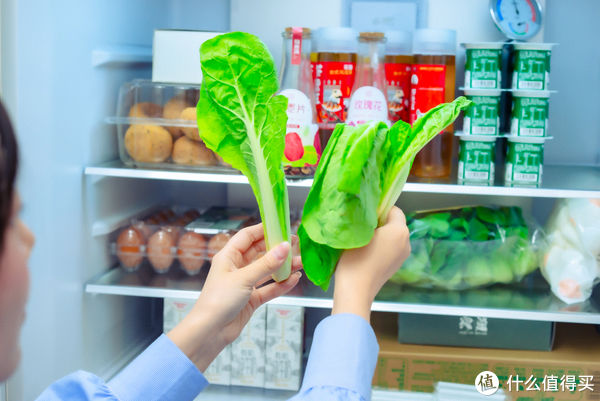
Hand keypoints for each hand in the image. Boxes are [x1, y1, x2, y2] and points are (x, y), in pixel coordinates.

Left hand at [168, 223, 302, 371]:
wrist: (209, 332)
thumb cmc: (218, 301)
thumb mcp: (244, 278)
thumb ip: (266, 263)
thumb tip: (285, 247)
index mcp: (228, 257)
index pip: (247, 236)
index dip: (263, 229)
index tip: (281, 225)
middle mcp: (236, 268)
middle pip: (259, 252)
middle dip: (277, 249)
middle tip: (296, 244)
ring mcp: (245, 283)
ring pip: (267, 271)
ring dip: (283, 267)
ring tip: (301, 262)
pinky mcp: (251, 299)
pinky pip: (269, 288)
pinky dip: (281, 284)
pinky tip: (294, 279)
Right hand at [332, 206, 409, 321]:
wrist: (356, 289)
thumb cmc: (356, 259)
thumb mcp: (359, 231)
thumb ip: (367, 218)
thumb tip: (368, 212)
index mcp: (400, 231)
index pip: (394, 209)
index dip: (380, 208)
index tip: (366, 213)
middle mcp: (406, 243)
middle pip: (395, 223)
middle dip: (380, 222)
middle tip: (362, 226)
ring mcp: (402, 256)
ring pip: (393, 236)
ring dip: (380, 235)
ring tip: (362, 240)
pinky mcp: (396, 266)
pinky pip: (391, 248)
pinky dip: (381, 246)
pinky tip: (366, 252)